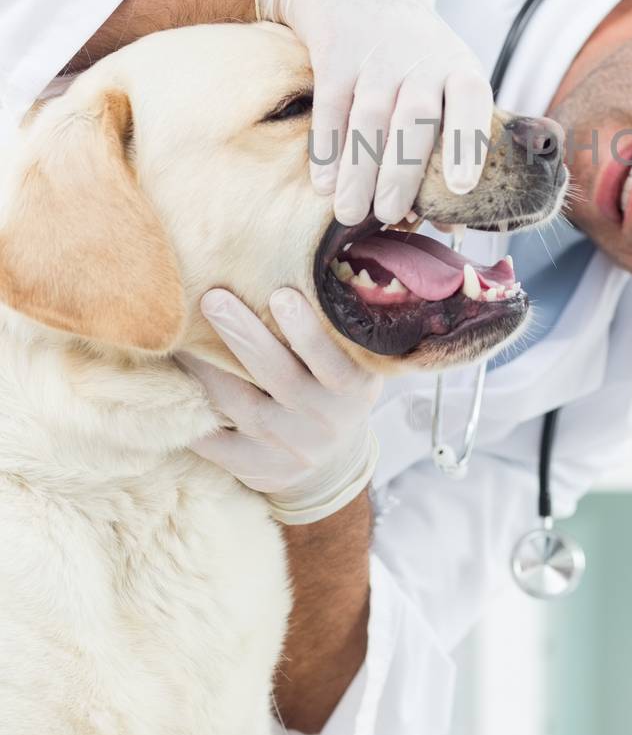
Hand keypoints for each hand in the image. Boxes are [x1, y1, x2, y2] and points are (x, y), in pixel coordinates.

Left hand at [179, 287, 381, 525]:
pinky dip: (196, 416)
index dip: (307, 333)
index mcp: (354, 390)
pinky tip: (173, 387)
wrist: (332, 465)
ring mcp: (291, 450)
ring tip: (184, 336)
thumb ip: (336, 330)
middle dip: (246, 337)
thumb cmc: (334, 391)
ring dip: (210, 369)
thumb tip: (307, 264)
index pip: (333, 363)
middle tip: (213, 299)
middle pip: (280, 379)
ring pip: (244, 408)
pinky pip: (219, 445)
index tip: (280, 295)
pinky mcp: (259, 470)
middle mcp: (325, 421)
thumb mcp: (354, 365)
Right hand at [256, 0, 493, 226]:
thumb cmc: (416, 59)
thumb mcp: (445, 85)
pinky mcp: (335, 57)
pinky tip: (322, 182)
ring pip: (369, 119)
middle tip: (388, 215)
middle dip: (400, 171)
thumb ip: (448, 148)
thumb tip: (451, 225)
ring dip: (358, 170)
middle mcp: (421, 62)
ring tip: (349, 213)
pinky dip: (325, 148)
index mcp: (459, 69)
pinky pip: (330, 107)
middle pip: (414, 120)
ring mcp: (377, 58)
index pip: (472, 101)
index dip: (468, 142)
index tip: (461, 186)